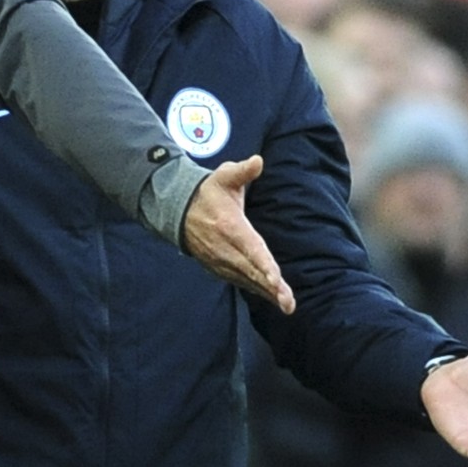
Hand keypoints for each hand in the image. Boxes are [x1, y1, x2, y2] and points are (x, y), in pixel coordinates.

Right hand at [181, 155, 295, 313]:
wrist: (179, 210)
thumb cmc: (208, 192)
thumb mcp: (223, 176)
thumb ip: (242, 171)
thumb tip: (258, 161)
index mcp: (230, 226)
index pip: (251, 248)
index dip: (264, 265)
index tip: (276, 279)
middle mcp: (225, 248)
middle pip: (252, 271)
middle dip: (270, 288)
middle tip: (288, 303)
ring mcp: (221, 261)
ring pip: (247, 280)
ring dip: (266, 293)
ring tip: (286, 305)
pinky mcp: (219, 268)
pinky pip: (241, 281)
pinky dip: (256, 290)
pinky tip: (272, 298)